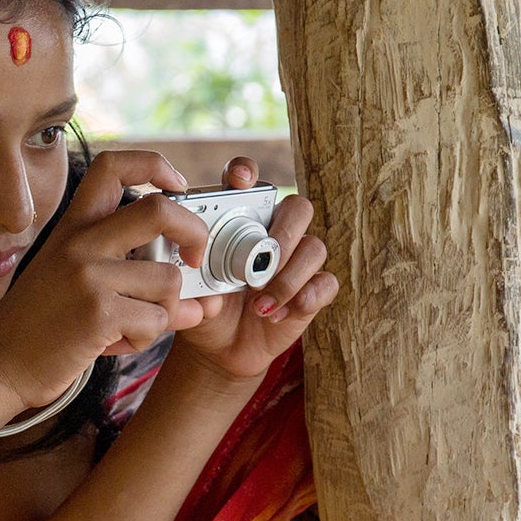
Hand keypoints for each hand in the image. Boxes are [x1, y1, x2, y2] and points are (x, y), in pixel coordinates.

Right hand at [0, 149, 214, 411]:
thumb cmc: (39, 327)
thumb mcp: (73, 281)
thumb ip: (129, 274)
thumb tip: (200, 297)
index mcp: (73, 227)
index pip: (113, 166)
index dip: (155, 165)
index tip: (177, 187)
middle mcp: (80, 242)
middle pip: (160, 210)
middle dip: (195, 233)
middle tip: (194, 259)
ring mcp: (88, 276)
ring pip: (168, 280)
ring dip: (163, 312)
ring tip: (130, 326)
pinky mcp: (98, 313)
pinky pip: (156, 321)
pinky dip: (145, 339)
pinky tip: (114, 343)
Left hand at [175, 157, 338, 382]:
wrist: (221, 348)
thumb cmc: (208, 310)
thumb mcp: (194, 297)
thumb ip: (199, 289)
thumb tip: (214, 296)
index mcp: (241, 221)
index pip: (248, 182)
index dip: (247, 172)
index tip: (240, 180)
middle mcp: (274, 234)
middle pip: (298, 208)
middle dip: (285, 232)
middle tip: (265, 261)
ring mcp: (297, 261)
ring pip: (315, 248)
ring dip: (288, 278)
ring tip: (260, 305)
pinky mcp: (313, 290)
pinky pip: (326, 283)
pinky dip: (306, 298)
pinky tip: (277, 315)